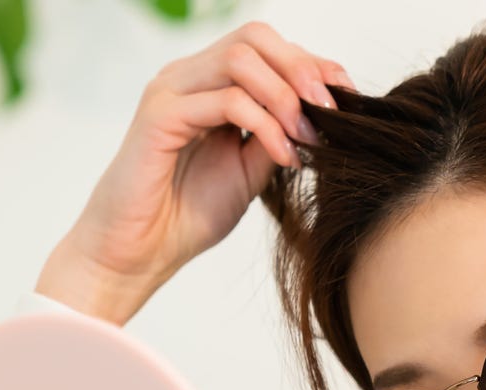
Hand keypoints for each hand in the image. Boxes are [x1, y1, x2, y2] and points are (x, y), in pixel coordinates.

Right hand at [35, 20, 353, 325]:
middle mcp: (186, 78)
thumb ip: (276, 134)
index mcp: (206, 85)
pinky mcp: (159, 116)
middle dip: (302, 69)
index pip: (266, 48)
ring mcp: (170, 91)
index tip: (347, 98)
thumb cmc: (185, 215)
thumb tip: (319, 113)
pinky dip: (265, 125)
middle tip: (329, 112)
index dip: (312, 64)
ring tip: (307, 137)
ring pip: (241, 59)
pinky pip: (226, 101)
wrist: (138, 254)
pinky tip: (283, 156)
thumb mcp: (250, 170)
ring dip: (285, 95)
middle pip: (254, 38)